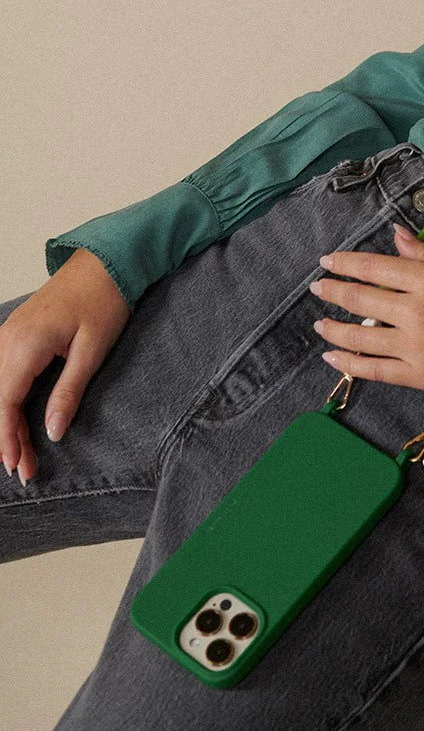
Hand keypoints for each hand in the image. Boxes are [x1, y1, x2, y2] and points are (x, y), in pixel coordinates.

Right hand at [0, 248, 130, 485]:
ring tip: (22, 452)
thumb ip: (69, 392)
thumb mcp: (92, 350)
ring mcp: (9, 332)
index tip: (16, 467)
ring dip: (6, 420)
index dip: (7, 439)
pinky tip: (15, 418)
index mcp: (24, 344)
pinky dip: (8, 399)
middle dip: (7, 437)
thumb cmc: (105, 299)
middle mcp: (8, 338)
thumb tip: (52, 432)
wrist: (106, 260)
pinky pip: (3, 372)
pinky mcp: (17, 331)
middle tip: (24, 471)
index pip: (4, 403)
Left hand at [309, 223, 423, 407]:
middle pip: (361, 299)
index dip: (346, 263)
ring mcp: (416, 346)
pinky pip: (375, 370)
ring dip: (334, 329)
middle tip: (318, 288)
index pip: (375, 267)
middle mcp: (417, 310)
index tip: (328, 261)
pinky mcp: (421, 376)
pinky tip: (332, 357)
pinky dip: (349, 364)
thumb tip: (396, 237)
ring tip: (319, 324)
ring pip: (360, 336)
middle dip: (333, 291)